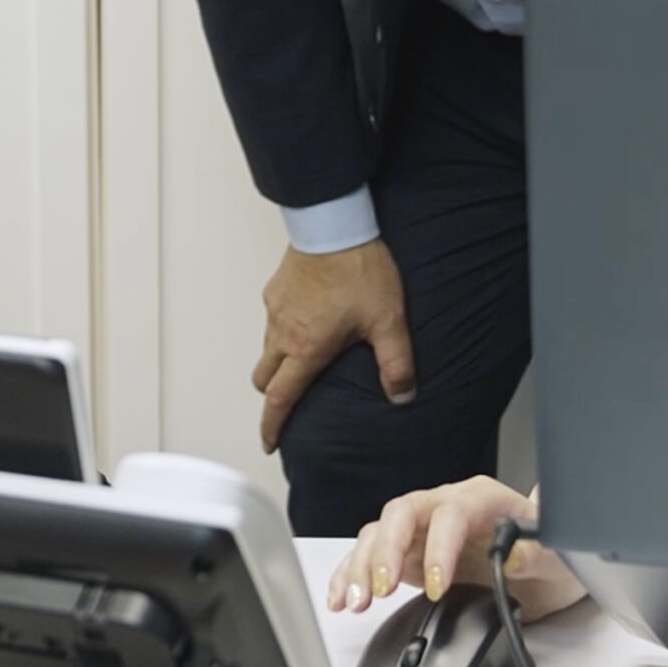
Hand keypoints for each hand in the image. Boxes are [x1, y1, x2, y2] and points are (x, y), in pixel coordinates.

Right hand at [252, 239, 414, 453]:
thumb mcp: (387, 321)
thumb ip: (396, 363)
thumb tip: (402, 396)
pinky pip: (272, 320)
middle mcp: (282, 332)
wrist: (334, 223)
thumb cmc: (358, 269)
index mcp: (306, 349)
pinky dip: (282, 331)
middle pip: (265, 378)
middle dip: (274, 395)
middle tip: (288, 403)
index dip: (272, 425)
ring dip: (278, 362)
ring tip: (303, 360)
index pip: (279, 398)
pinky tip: (307, 321)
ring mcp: (275, 309)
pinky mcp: (275, 288)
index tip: (270, 442)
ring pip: (266, 348)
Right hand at [326, 478, 587, 624]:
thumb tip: (513, 554)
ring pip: (380, 532)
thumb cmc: (549, 554)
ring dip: (362, 565)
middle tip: (381, 588)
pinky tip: (341, 597)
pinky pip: (371, 555)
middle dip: (386, 550)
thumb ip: (533, 551)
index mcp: (481, 498)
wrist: (545, 568)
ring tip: (355, 600)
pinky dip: (351, 574)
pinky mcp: (408, 553)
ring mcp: (423, 529)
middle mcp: (445, 505)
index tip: (439, 585)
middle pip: (403, 513)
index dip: (440, 546)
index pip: (451, 512)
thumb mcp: (555, 555)